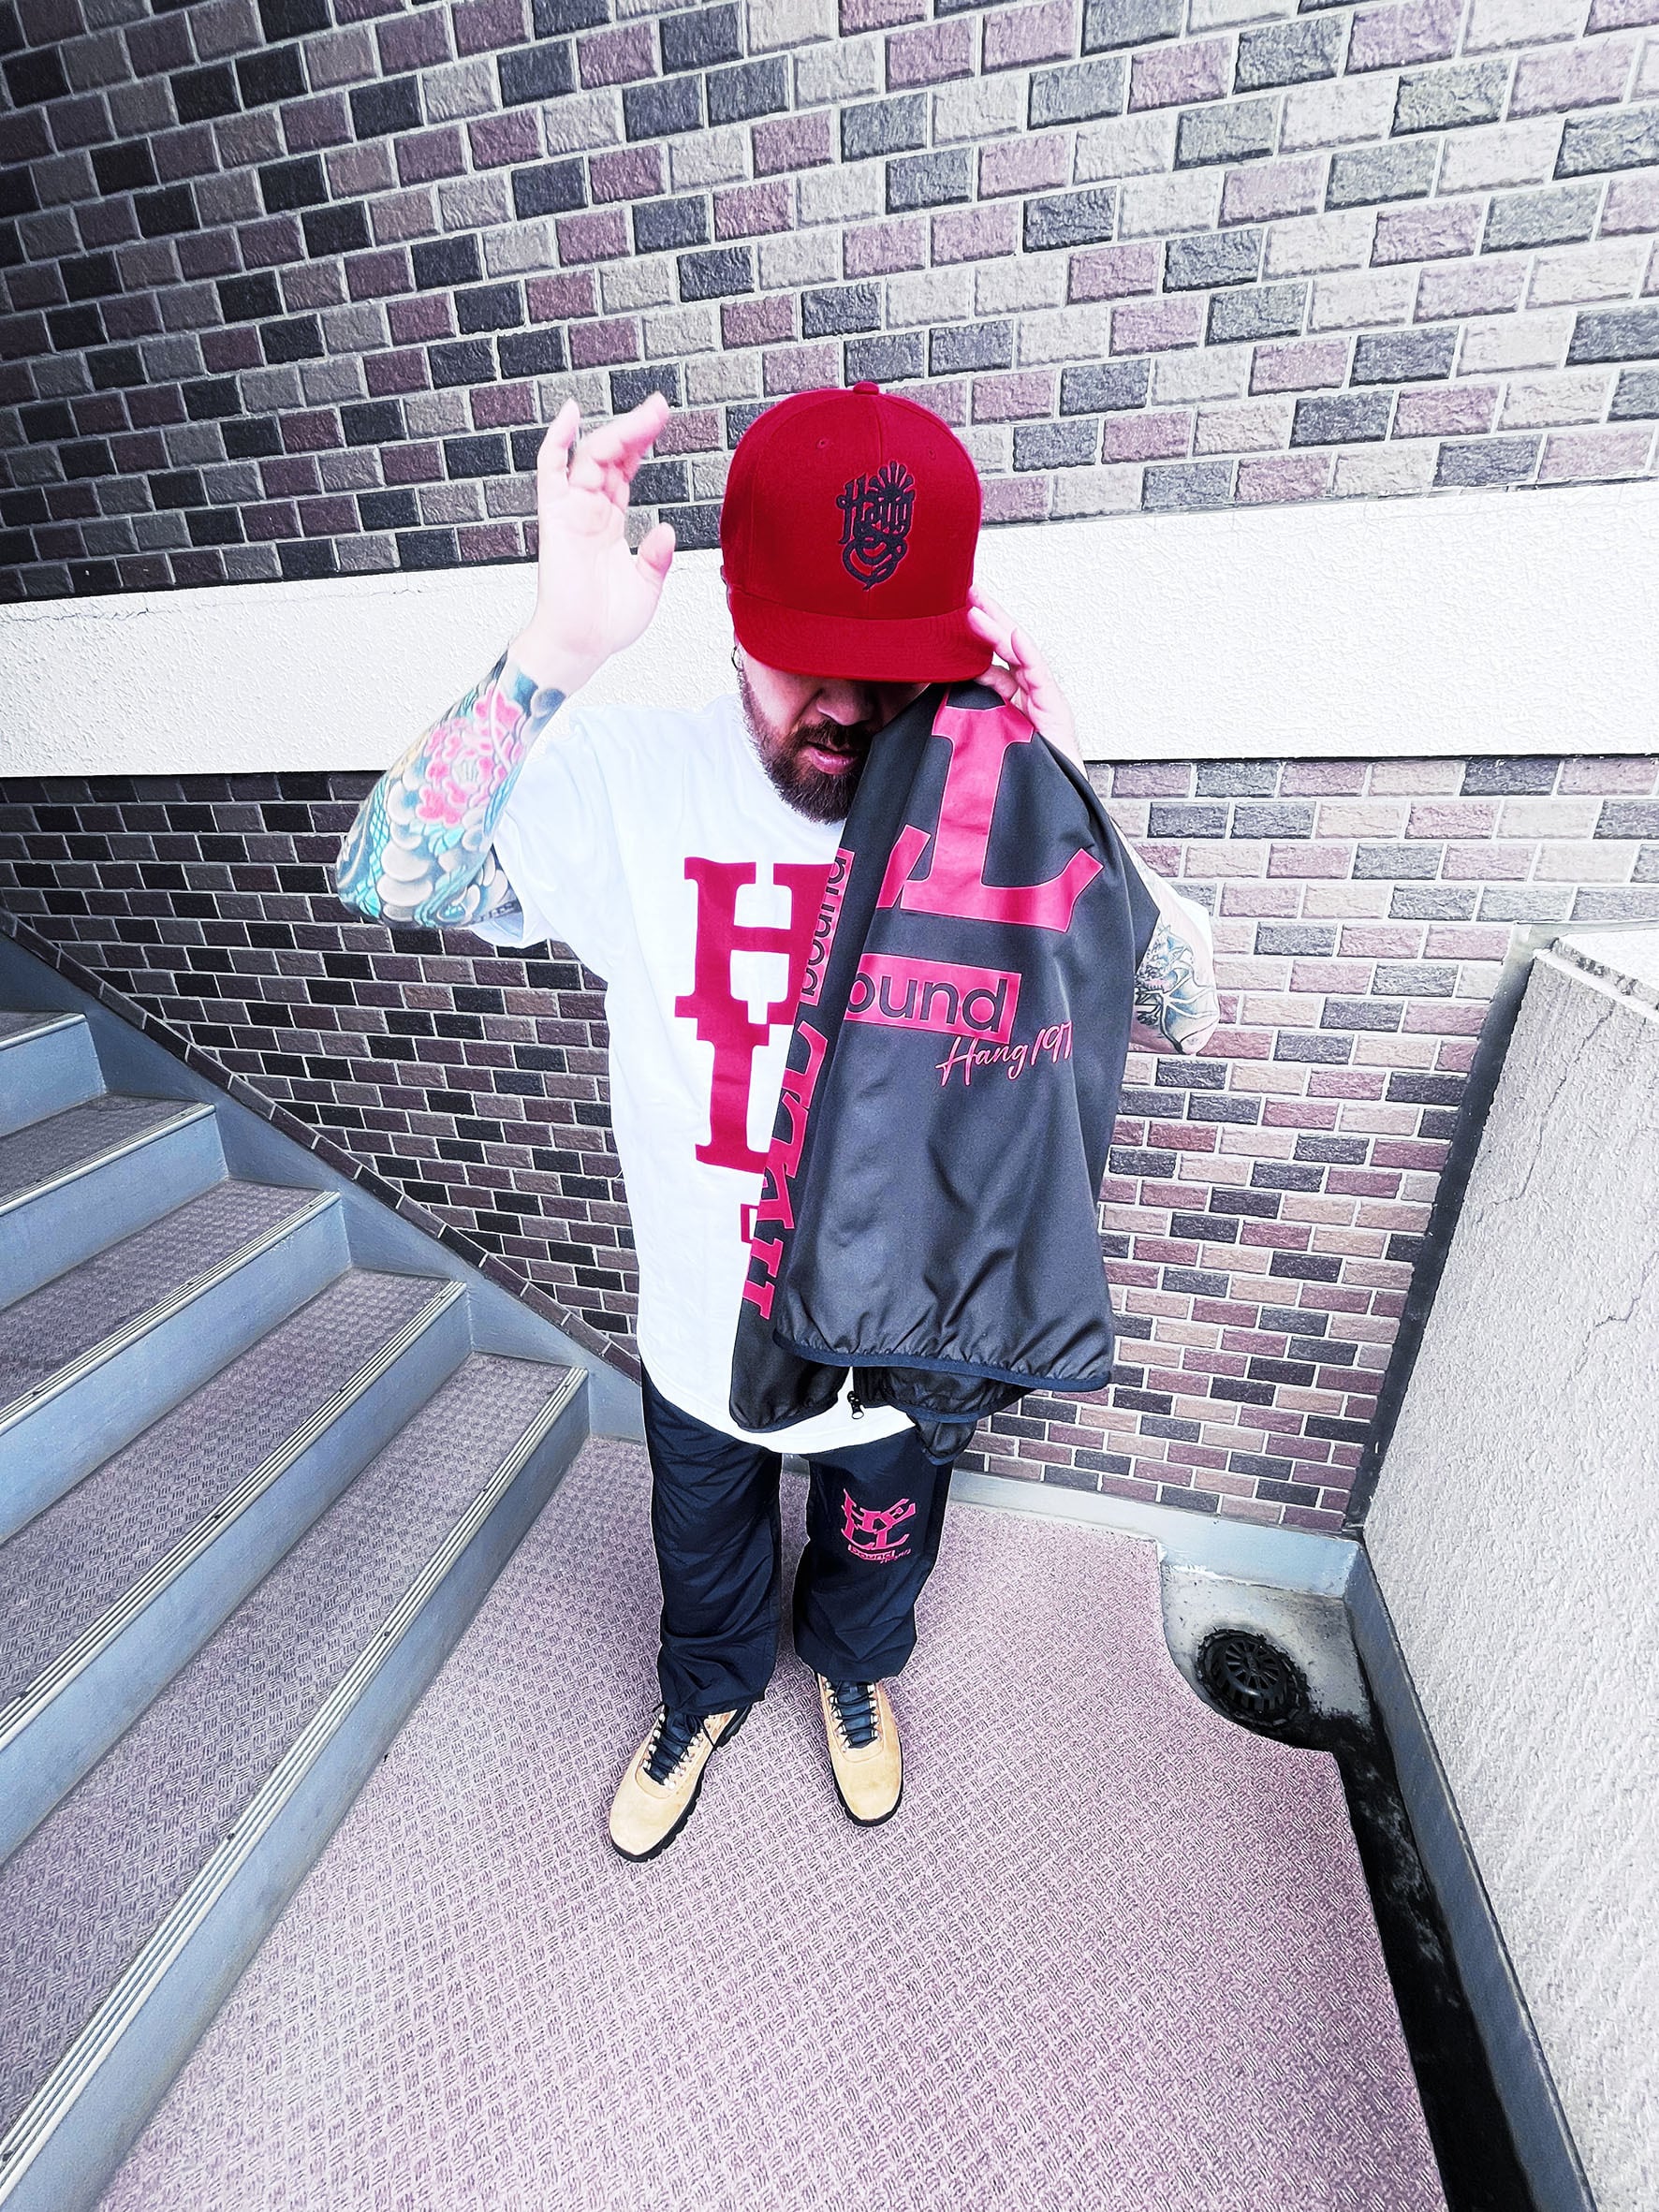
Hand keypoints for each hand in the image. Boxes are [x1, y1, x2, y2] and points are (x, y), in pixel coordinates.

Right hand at [508, 395, 676, 695]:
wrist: (580, 646)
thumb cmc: (606, 623)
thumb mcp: (646, 585)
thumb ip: (658, 556)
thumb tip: (666, 529)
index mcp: (610, 521)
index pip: (625, 469)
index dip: (642, 442)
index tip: (662, 416)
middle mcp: (590, 510)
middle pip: (611, 456)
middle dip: (636, 429)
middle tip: (660, 405)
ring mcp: (571, 511)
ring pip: (590, 457)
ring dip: (616, 433)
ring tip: (645, 415)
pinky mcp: (556, 519)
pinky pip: (550, 472)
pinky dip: (557, 441)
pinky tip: (570, 415)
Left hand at [965, 585, 1081, 769]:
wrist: (1046, 807)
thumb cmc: (1016, 781)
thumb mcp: (983, 740)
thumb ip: (972, 713)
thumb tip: (953, 687)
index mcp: (1011, 701)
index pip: (992, 660)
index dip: (975, 638)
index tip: (953, 615)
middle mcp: (1028, 696)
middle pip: (1009, 649)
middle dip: (989, 619)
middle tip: (967, 591)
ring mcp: (1044, 702)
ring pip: (1022, 657)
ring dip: (999, 630)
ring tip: (976, 609)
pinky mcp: (1056, 713)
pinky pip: (1041, 679)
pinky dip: (1028, 656)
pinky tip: (1015, 636)